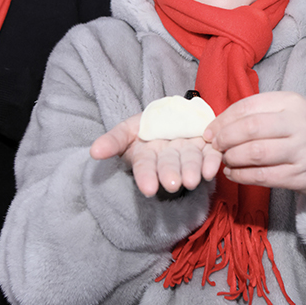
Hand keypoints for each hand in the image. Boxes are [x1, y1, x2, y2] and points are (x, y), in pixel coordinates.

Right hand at [90, 114, 221, 197]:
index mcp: (147, 156)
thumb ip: (112, 140)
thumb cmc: (147, 126)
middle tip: (173, 184)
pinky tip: (211, 169)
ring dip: (192, 171)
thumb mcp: (126, 130)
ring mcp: (188, 153)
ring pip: (190, 163)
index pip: (145, 168)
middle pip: (169, 167)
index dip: (146, 178)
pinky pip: (210, 156)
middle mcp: (168, 158)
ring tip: (192, 180)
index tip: (148, 189)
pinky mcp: (207, 148)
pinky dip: (212, 162)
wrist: (174, 115)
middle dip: (171, 175)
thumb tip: (94, 152)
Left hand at [203, 92, 305, 229]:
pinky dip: (241, 176)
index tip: (209, 131)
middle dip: (224, 138)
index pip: (247, 107)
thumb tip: (218, 123)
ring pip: (254, 153)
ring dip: (231, 158)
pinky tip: (233, 173)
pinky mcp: (299, 176)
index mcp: (292, 102)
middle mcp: (298, 124)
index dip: (223, 120)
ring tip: (223, 159)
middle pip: (250, 129)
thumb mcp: (290, 111)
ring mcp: (301, 151)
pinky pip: (262, 176)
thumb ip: (259, 112)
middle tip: (213, 146)